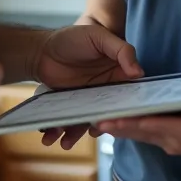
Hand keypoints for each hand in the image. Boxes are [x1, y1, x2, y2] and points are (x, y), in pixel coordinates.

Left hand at [34, 24, 142, 150]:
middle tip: (93, 134)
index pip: (131, 94)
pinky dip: (61, 131)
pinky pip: (71, 122)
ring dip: (76, 134)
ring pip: (88, 122)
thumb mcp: (99, 37)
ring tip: (65, 143)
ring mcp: (89, 100)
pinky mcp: (72, 107)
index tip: (124, 121)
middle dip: (103, 126)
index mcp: (119, 73)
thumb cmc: (72, 38)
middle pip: (110, 113)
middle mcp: (107, 90)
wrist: (41, 49)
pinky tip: (52, 137)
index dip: (130, 108)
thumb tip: (139, 72)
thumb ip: (121, 50)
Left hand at [95, 55, 180, 166]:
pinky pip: (148, 134)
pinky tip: (116, 119)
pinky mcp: (176, 141)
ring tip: (93, 117)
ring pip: (140, 135)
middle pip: (138, 132)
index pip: (151, 126)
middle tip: (87, 117)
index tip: (106, 118)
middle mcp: (177, 141)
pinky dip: (131, 128)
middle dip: (114, 125)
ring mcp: (175, 143)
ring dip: (119, 127)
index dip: (128, 121)